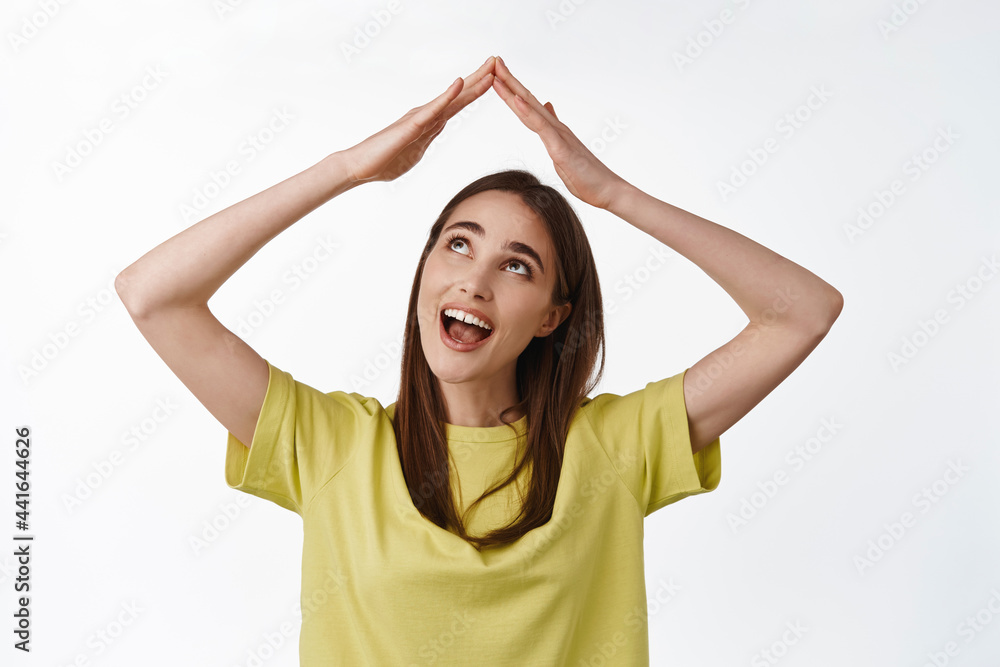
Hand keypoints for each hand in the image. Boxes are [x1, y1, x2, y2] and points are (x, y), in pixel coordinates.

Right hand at [341, 57, 495, 183]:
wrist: (359, 167)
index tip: (493, 79)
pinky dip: (447, 96)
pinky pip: (433, 109)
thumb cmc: (383, 162)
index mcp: (429, 123)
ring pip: (451, 99)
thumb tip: (435, 132)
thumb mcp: (414, 153)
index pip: (458, 105)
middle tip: (498, 62)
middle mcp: (426, 116)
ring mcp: (419, 119)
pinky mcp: (411, 126)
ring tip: (489, 69)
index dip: (476, 91)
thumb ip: (425, 141)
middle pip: (459, 96)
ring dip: (471, 83)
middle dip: (479, 79)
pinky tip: (459, 84)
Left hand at [491, 57, 628, 209]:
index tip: (497, 74)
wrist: (609, 190)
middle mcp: (555, 128)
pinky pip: (541, 126)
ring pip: (530, 108)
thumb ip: (553, 131)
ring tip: (498, 73)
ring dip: (512, 90)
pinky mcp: (560, 148)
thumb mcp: (563, 152)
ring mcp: (558, 136)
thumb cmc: (587, 176)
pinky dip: (527, 111)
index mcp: (553, 131)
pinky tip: (515, 99)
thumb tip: (546, 109)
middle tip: (494, 60)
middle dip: (508, 80)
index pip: (528, 106)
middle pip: (527, 100)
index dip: (511, 90)